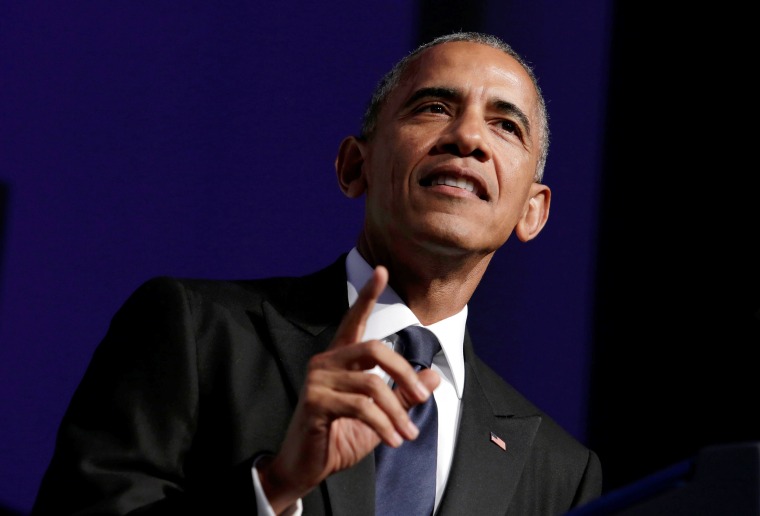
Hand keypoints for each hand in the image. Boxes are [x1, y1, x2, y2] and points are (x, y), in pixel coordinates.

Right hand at [257, 265, 440, 513]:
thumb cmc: (338, 438)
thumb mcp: (380, 416)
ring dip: (397, 412)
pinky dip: (383, 424)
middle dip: (403, 372)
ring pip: (371, 384)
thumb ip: (403, 395)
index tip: (382, 270)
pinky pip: (360, 407)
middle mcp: (325, 362)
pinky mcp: (314, 402)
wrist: (305, 468)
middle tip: (423, 399)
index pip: (354, 320)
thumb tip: (434, 377)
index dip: (367, 295)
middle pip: (374, 349)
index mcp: (340, 359)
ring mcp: (317, 381)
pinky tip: (394, 440)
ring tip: (409, 435)